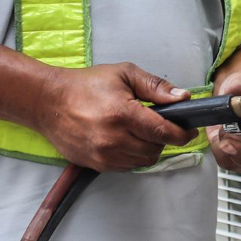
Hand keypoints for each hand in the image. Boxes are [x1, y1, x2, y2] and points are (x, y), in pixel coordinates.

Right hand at [33, 62, 195, 171]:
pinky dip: (134, 156)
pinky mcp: (95, 165)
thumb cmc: (87, 85)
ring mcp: (103, 155)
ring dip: (150, 148)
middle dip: (165, 138)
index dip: (181, 133)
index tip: (190, 131)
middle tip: (162, 124)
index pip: (162, 131)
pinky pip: (127, 166)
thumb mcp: (124, 74)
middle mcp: (113, 139)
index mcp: (122, 114)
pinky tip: (128, 139)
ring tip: (143, 131)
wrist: (50, 102)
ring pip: (143, 160)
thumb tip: (183, 97)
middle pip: (155, 149)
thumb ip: (155, 87)